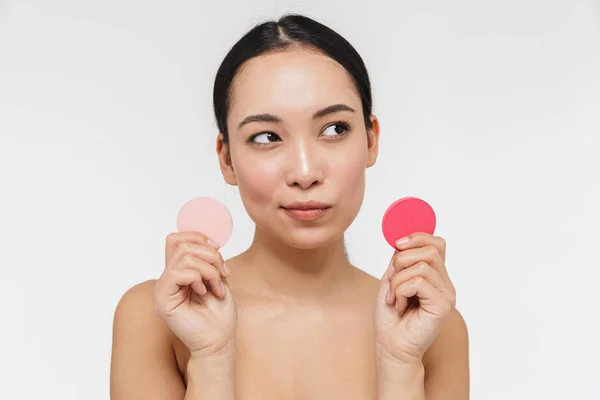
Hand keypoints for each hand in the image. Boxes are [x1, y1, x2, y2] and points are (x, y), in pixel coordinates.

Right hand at [153, 232, 236, 358]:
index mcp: (178, 273)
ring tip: (217, 287)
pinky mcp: (162, 301)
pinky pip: (178, 273)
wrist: (219, 341)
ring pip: (184, 257)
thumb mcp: (217, 277)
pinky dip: (198, 278)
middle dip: (210, 255)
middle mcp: (167, 279)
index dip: (198, 237)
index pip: (176, 239)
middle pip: (182, 244)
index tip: (218, 249)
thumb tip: (208, 239)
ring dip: (209, 269)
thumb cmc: (219, 315)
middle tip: (223, 274)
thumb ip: (208, 259)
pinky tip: (204, 292)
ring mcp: (162, 290)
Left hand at [374, 233, 455, 365]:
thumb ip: (401, 260)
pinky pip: (419, 282)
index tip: (398, 244)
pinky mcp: (443, 306)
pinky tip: (400, 306)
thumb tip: (403, 239)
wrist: (390, 346)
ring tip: (395, 298)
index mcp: (435, 276)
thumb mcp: (392, 280)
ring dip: (398, 280)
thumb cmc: (390, 317)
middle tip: (391, 280)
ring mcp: (447, 295)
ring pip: (422, 266)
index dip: (417, 237)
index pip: (437, 243)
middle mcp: (445, 284)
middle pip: (430, 250)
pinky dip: (401, 291)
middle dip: (402, 260)